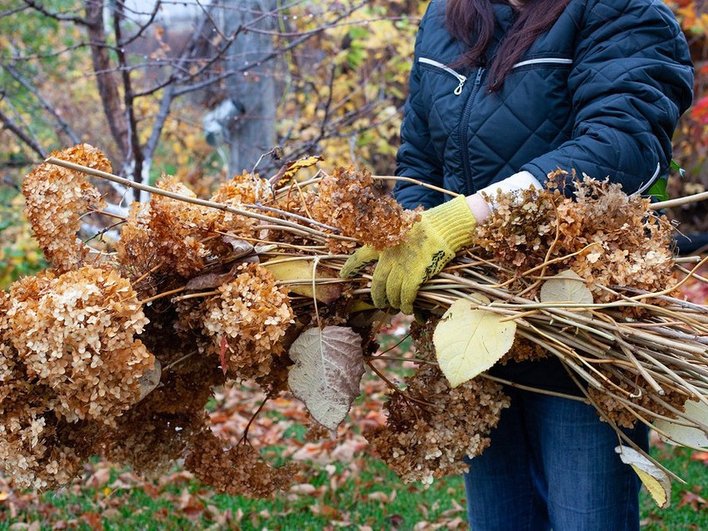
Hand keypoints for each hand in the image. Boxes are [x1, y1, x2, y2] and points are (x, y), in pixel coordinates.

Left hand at [340, 196, 477, 313]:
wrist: (444, 225)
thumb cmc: (428, 225)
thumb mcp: (404, 228)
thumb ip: (395, 243)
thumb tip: (394, 258)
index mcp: (383, 242)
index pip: (360, 255)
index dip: (350, 266)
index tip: (343, 274)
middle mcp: (388, 256)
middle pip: (377, 283)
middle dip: (377, 296)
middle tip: (380, 303)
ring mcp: (401, 266)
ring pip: (391, 292)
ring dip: (394, 302)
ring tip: (398, 307)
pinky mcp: (415, 274)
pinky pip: (406, 295)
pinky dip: (407, 304)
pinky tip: (409, 308)